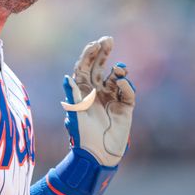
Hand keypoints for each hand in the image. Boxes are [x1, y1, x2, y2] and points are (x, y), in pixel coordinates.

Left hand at [61, 36, 135, 166]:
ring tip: (120, 68)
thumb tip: (67, 77)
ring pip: (116, 77)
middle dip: (104, 53)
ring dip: (118, 70)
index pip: (85, 67)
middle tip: (108, 39)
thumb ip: (74, 95)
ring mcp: (111, 97)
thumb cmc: (83, 135)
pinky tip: (123, 83)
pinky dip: (126, 86)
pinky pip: (127, 92)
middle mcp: (96, 91)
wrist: (98, 154)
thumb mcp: (76, 113)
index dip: (90, 54)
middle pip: (100, 67)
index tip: (95, 43)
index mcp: (82, 90)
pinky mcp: (125, 106)